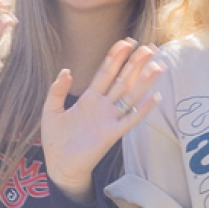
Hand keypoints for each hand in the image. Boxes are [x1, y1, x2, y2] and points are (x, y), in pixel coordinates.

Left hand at [40, 38, 162, 200]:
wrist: (59, 165)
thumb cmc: (56, 140)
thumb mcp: (51, 110)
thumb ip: (57, 90)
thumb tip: (66, 70)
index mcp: (89, 99)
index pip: (105, 73)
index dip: (115, 58)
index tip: (126, 42)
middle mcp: (103, 106)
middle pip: (123, 80)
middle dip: (135, 64)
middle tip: (149, 47)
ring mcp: (110, 119)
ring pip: (130, 96)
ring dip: (144, 81)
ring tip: (158, 65)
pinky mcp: (112, 134)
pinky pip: (131, 119)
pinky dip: (143, 110)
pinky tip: (155, 98)